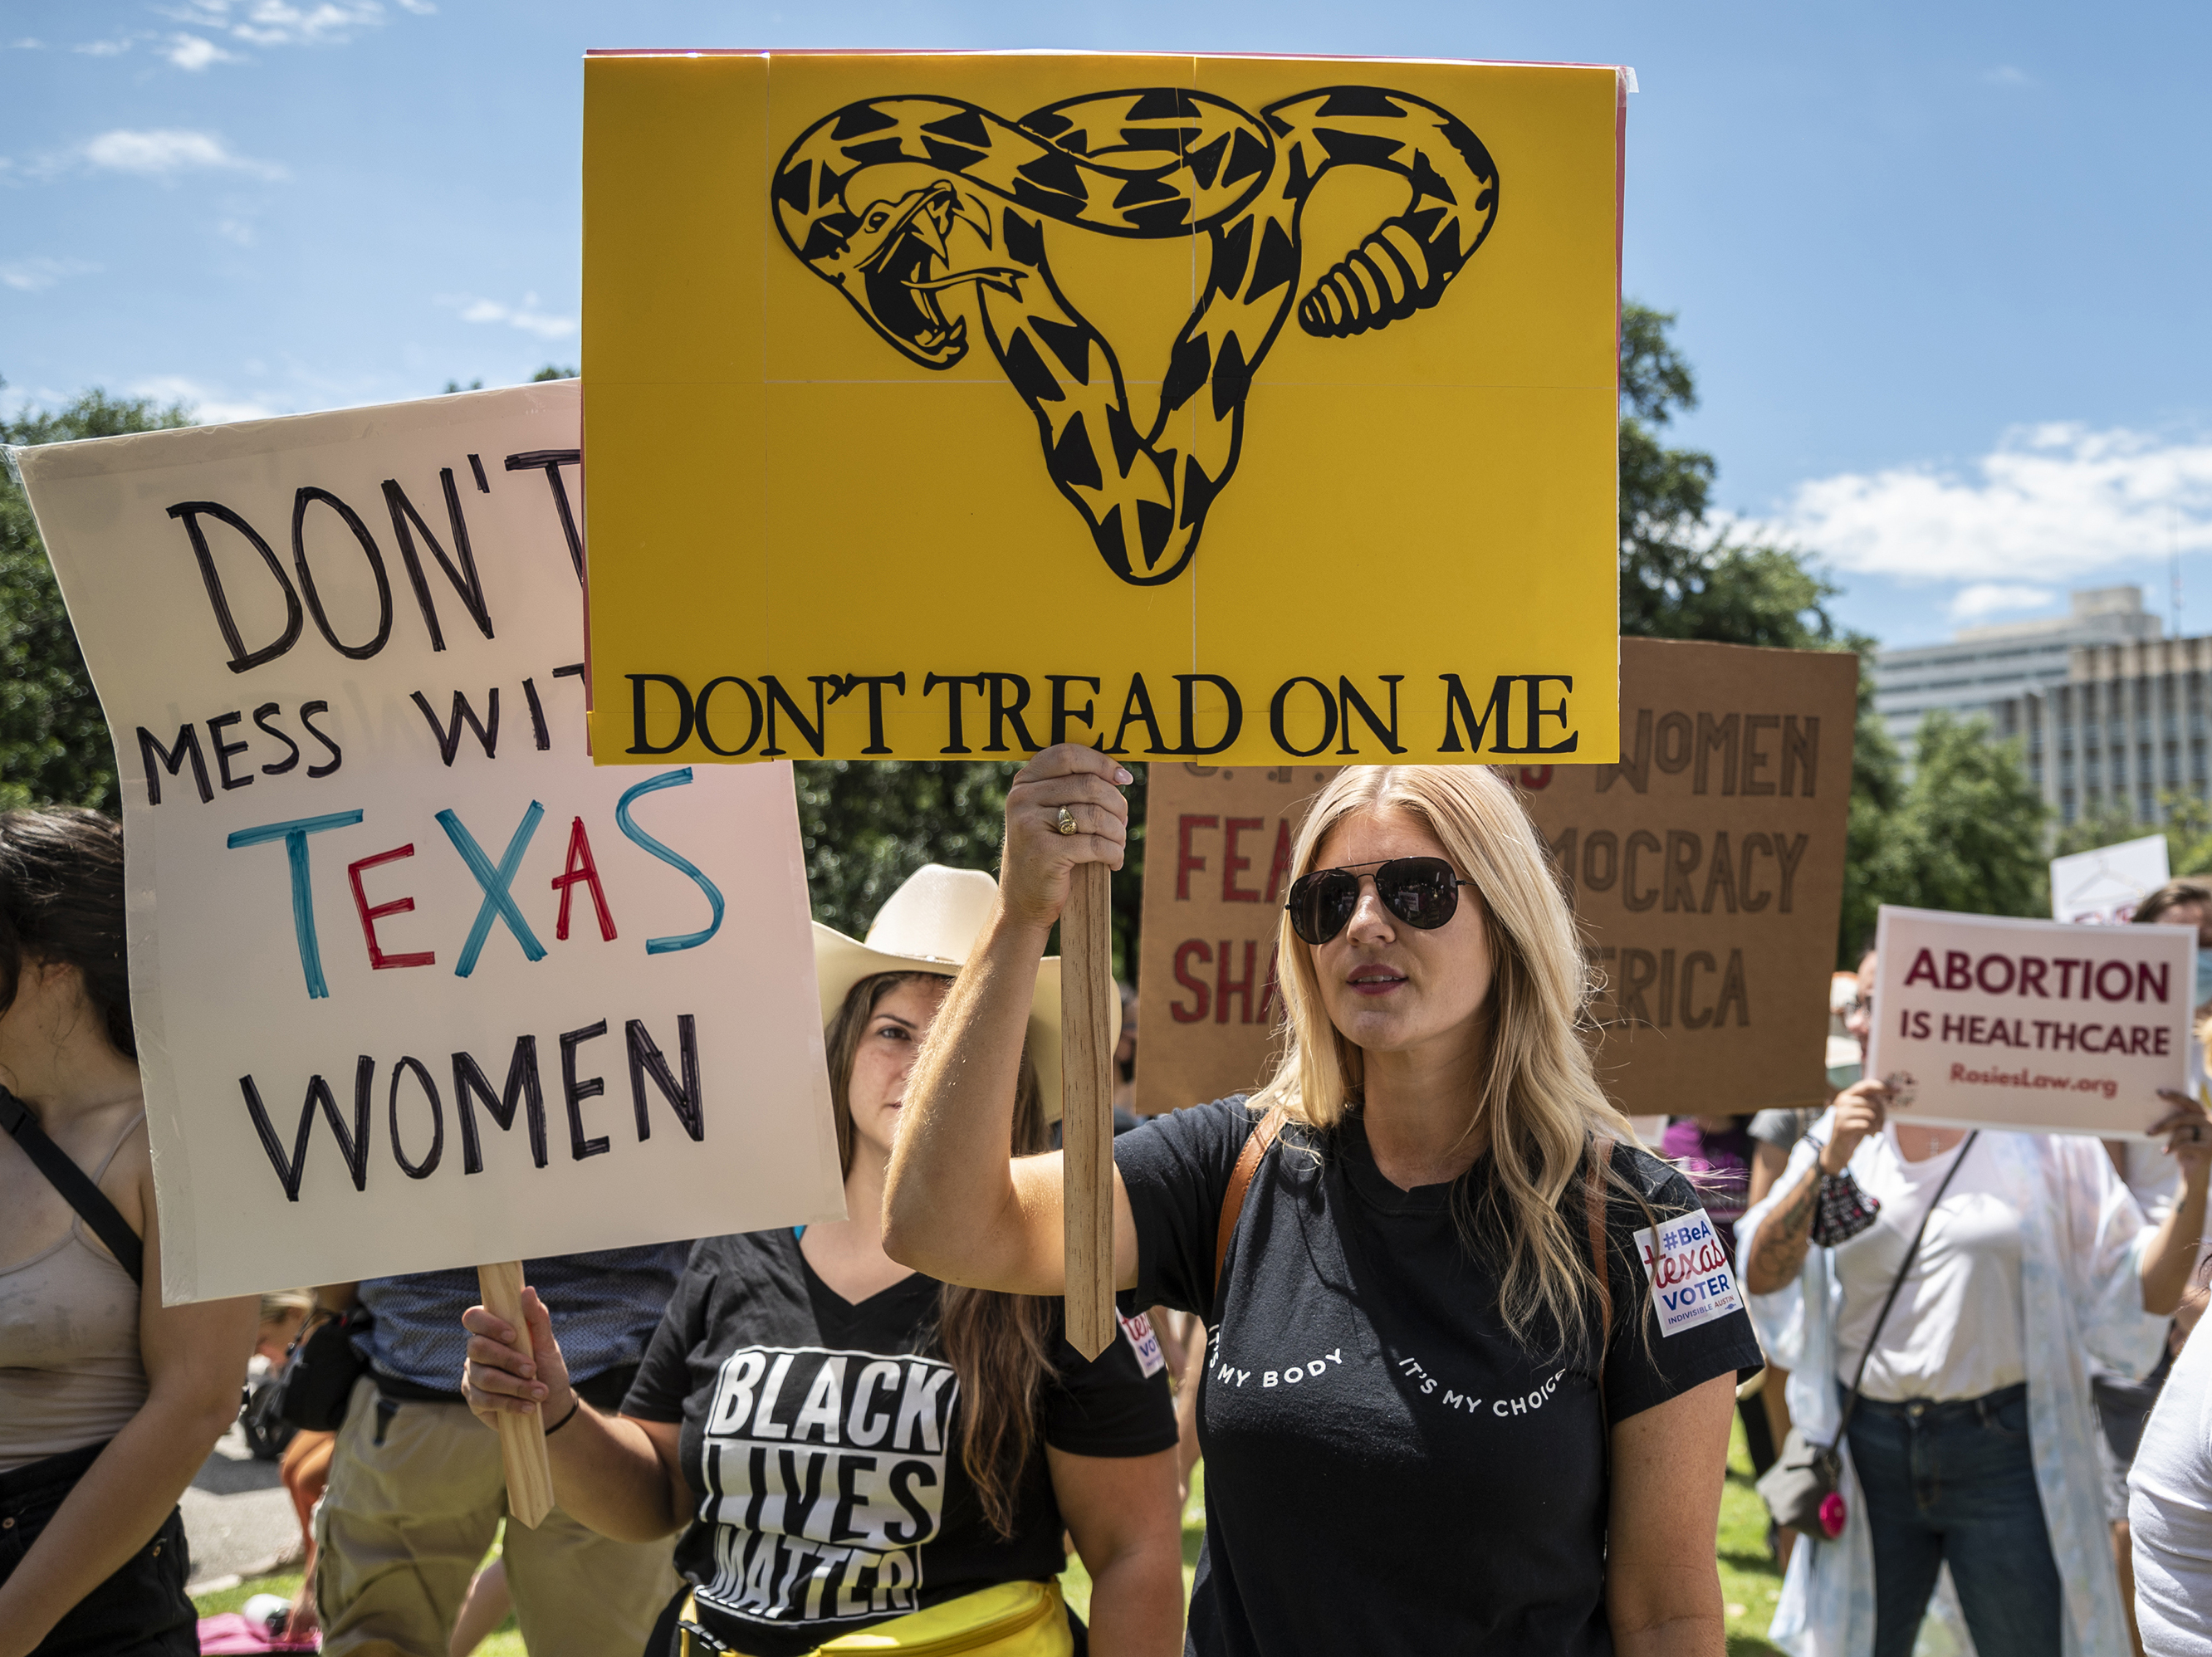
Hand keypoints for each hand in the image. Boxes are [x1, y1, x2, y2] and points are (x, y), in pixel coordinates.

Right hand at [461, 1287, 571, 1425]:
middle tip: (533, 1369)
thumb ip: (537, 1318)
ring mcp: (473, 1376)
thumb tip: (527, 1290)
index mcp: (492, 1331)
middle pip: (476, 1347)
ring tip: (539, 1393)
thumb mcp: (547, 1344)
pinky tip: (527, 1407)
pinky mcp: (475, 1400)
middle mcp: (478, 1352)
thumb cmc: (548, 1370)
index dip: (489, 1324)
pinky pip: (483, 1399)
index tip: (513, 1335)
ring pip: (483, 1376)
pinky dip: (509, 1403)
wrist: (553, 1406)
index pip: (473, 1317)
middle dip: (508, 1360)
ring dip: (515, 1385)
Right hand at [996, 745, 1131, 930]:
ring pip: (1095, 814)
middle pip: (1088, 785)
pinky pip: (1095, 845)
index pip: (1068, 754)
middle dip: (1117, 804)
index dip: (1102, 763)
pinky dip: (1114, 853)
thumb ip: (1071, 790)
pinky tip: (1114, 861)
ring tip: (1118, 844)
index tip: (1123, 779)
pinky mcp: (1044, 853)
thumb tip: (1119, 775)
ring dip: (1117, 832)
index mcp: (1024, 783)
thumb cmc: (1046, 853)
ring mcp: (1030, 825)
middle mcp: (1022, 799)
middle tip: (1123, 822)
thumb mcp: (1048, 814)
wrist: (1022, 901)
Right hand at [1819, 1078, 1892, 1175]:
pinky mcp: (1842, 1126)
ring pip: (1870, 1114)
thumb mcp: (1862, 1113)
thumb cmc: (1854, 1129)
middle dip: (1881, 1115)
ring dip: (1876, 1125)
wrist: (1839, 1149)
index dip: (1883, 1086)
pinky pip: (1866, 1125)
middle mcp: (1842, 1101)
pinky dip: (1871, 1131)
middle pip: (1872, 1103)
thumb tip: (1892, 1092)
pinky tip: (1869, 1135)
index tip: (1899, 1089)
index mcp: (1847, 1095)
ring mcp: (1840, 1113)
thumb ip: (1872, 1103)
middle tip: (1880, 1125)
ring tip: (1874, 1130)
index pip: (1867, 1086)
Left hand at [2150, 1088, 2211, 1194]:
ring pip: (2183, 1131)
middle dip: (2164, 1124)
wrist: (2194, 1173)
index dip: (2176, 1096)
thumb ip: (2175, 1120)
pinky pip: (2185, 1144)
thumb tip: (2153, 1108)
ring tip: (2163, 1149)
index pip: (2191, 1102)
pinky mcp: (2209, 1149)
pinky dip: (2173, 1148)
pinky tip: (2166, 1153)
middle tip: (2148, 1132)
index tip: (2158, 1092)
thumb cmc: (2183, 1149)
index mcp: (2204, 1116)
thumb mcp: (2178, 1132)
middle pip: (2184, 1117)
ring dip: (2169, 1141)